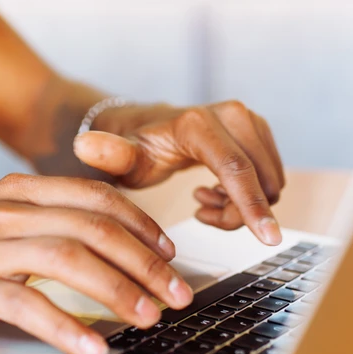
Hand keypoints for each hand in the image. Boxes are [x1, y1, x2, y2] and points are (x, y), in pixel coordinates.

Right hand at [0, 175, 192, 353]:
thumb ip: (42, 220)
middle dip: (145, 262)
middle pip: (95, 228)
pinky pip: (29, 304)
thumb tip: (99, 243)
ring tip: (150, 317)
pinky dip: (67, 325)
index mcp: (19, 190)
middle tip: (177, 291)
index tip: (168, 250)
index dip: (140, 223)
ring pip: (70, 260)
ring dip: (119, 290)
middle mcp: (8, 210)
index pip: (96, 197)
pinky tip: (94, 345)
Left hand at [73, 101, 284, 245]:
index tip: (269, 238)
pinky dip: (247, 194)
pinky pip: (269, 175)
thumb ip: (107, 153)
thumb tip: (82, 144)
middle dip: (239, 212)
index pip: (236, 170)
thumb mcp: (120, 157)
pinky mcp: (258, 130)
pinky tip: (215, 192)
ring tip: (204, 200)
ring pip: (269, 181)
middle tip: (202, 213)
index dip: (253, 207)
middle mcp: (232, 115)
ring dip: (241, 204)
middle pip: (259, 181)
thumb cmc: (133, 148)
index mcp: (199, 124)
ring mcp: (249, 120)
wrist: (148, 129)